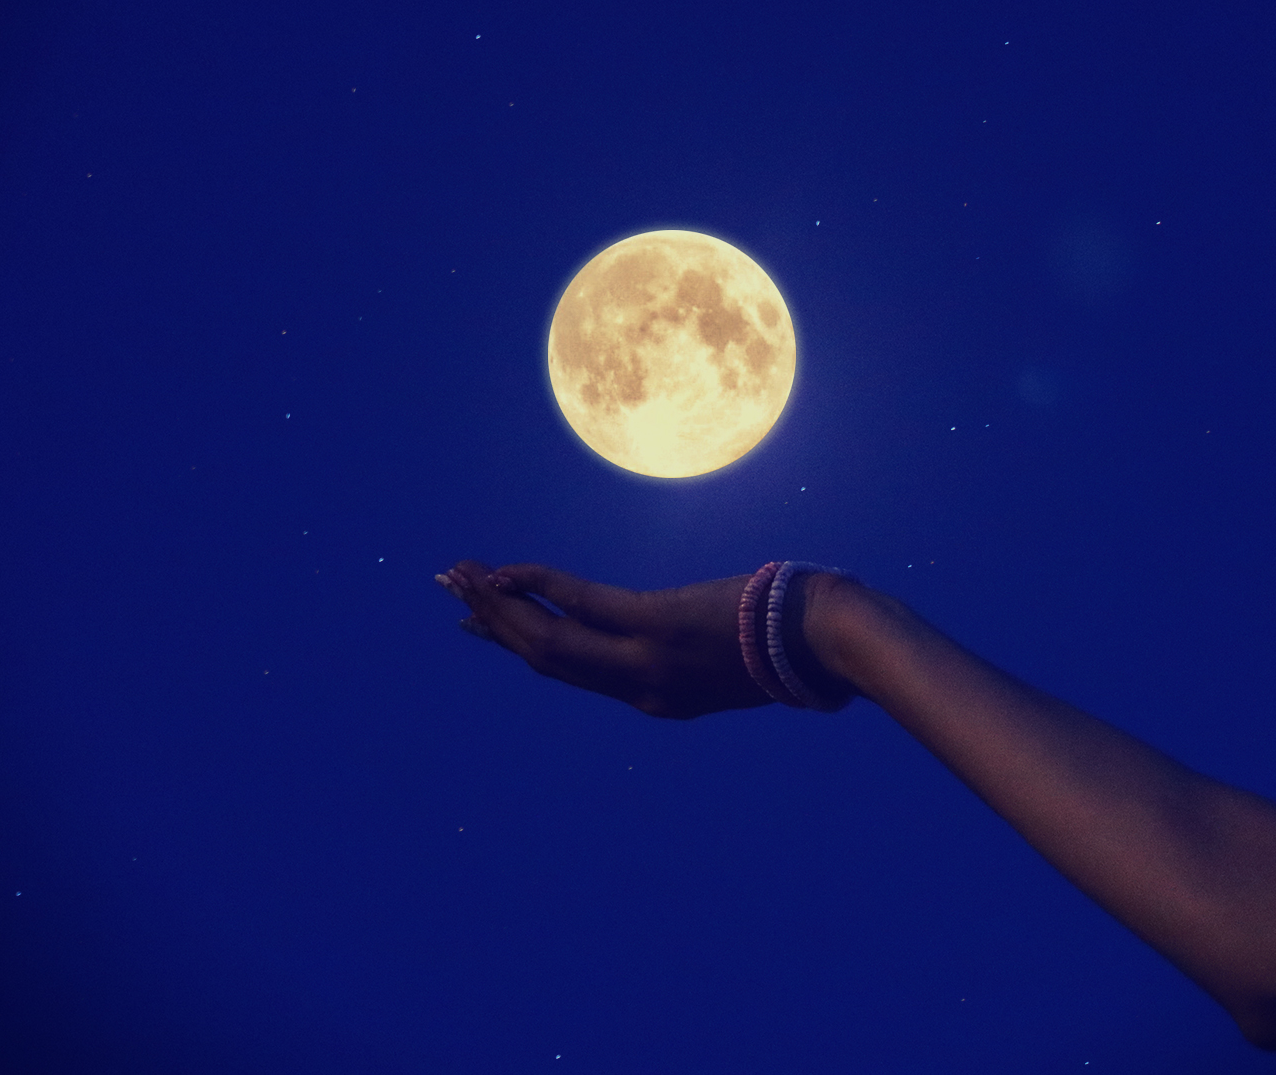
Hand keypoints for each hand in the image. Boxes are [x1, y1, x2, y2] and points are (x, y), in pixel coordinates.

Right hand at [434, 559, 854, 718]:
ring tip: (457, 578)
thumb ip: (714, 655)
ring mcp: (643, 657)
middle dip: (495, 627)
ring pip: (550, 639)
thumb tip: (723, 630)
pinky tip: (503, 571)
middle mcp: (640, 689)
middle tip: (451, 597)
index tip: (488, 628)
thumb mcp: (749, 663)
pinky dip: (537, 586)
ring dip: (497, 606)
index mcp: (660, 703)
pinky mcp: (652, 623)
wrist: (824, 640)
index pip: (576, 676)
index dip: (526, 648)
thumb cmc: (801, 646)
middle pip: (548, 660)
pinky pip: (580, 604)